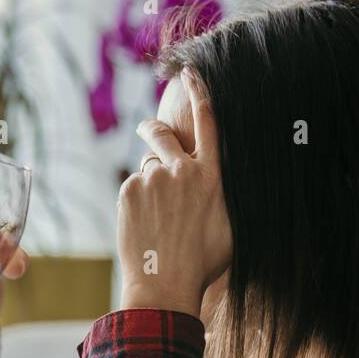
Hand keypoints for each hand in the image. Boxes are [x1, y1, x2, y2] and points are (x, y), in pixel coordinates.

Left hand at [117, 70, 231, 316]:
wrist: (165, 284)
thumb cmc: (201, 265)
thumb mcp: (229, 228)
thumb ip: (222, 198)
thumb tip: (217, 187)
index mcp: (212, 176)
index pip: (207, 122)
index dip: (198, 93)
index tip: (189, 73)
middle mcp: (183, 170)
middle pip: (163, 133)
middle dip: (153, 128)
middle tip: (147, 129)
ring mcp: (154, 179)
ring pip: (146, 169)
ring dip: (148, 184)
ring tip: (154, 218)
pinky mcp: (129, 191)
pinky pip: (131, 188)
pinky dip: (135, 202)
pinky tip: (142, 226)